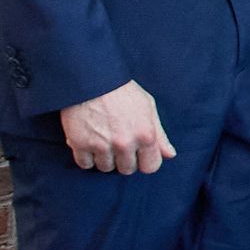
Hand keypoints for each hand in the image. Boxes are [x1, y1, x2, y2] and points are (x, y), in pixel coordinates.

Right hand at [58, 80, 172, 176]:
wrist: (91, 79)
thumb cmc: (122, 91)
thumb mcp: (148, 107)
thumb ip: (160, 134)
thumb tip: (170, 154)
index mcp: (145, 135)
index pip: (150, 167)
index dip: (144, 161)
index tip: (138, 154)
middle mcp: (125, 143)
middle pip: (127, 169)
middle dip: (123, 159)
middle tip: (118, 143)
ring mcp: (101, 145)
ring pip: (106, 168)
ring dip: (104, 158)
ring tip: (103, 140)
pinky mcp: (80, 144)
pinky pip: (85, 164)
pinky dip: (86, 157)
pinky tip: (89, 143)